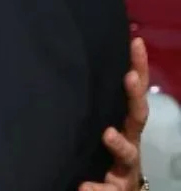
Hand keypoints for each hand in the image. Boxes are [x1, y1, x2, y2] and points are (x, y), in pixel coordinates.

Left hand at [79, 37, 150, 190]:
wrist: (116, 190)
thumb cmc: (106, 151)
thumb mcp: (101, 123)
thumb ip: (93, 99)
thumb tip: (78, 65)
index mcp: (125, 123)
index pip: (133, 91)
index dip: (138, 66)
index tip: (135, 41)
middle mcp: (130, 141)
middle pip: (137, 117)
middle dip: (134, 97)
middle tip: (129, 78)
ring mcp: (125, 166)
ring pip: (128, 154)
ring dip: (119, 144)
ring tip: (108, 134)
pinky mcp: (114, 188)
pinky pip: (106, 188)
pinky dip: (95, 188)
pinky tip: (84, 187)